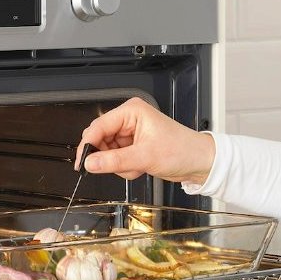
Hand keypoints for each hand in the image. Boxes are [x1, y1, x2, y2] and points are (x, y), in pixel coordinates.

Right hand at [77, 97, 215, 183]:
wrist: (199, 162)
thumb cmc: (181, 150)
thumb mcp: (145, 157)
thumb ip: (114, 160)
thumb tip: (90, 163)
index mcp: (131, 112)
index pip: (99, 126)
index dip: (88, 145)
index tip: (82, 162)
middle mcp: (129, 120)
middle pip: (100, 139)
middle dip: (109, 157)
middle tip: (118, 166)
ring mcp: (130, 134)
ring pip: (108, 152)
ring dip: (119, 165)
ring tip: (137, 166)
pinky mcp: (133, 146)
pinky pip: (117, 160)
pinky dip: (126, 168)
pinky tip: (140, 167)